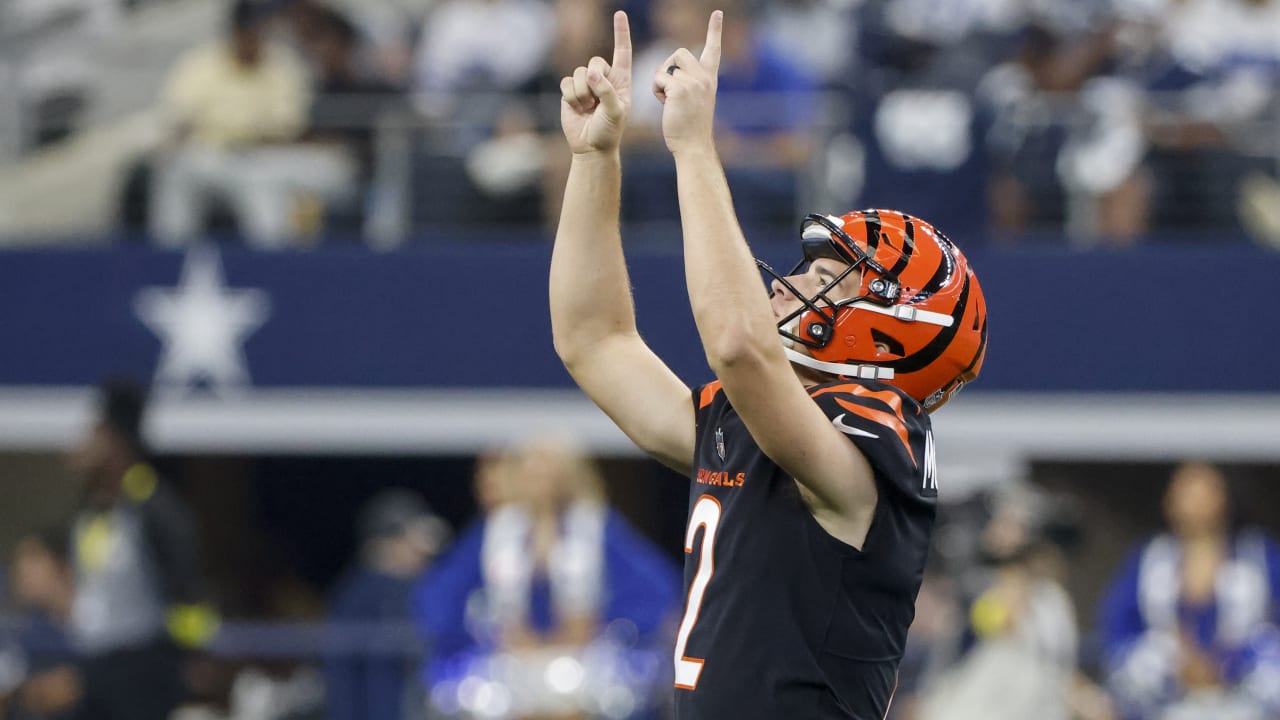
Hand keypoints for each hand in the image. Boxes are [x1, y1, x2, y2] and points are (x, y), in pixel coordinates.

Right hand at [559, 11, 631, 154]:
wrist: (591, 147)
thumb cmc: (610, 130)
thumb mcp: (616, 112)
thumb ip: (607, 91)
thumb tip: (591, 74)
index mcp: (621, 80)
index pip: (622, 52)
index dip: (620, 33)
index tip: (619, 14)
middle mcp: (604, 78)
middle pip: (595, 62)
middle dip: (594, 81)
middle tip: (596, 101)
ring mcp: (586, 84)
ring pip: (579, 73)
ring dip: (583, 93)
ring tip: (588, 108)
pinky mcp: (570, 91)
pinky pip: (567, 82)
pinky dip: (571, 96)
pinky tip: (577, 108)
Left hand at [651, 10, 722, 154]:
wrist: (694, 146)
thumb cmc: (691, 128)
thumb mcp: (697, 100)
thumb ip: (690, 83)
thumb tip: (673, 72)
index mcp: (710, 79)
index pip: (713, 50)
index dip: (714, 30)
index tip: (717, 12)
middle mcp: (704, 77)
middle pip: (680, 52)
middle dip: (668, 66)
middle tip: (668, 88)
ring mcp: (693, 82)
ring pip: (666, 67)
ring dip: (661, 82)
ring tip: (668, 101)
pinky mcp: (680, 89)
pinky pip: (659, 78)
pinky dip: (656, 91)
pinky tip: (664, 105)